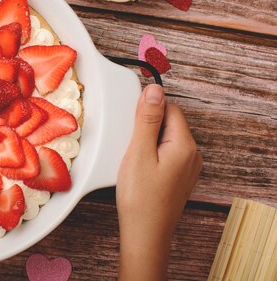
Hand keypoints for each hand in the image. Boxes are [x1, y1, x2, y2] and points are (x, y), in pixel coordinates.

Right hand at [116, 84, 201, 280]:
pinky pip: (167, 152)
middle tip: (129, 141)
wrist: (145, 233)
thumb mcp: (139, 152)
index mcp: (185, 144)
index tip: (130, 120)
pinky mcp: (179, 176)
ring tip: (133, 156)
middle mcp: (192, 154)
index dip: (148, 108)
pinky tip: (139, 166)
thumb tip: (156, 89)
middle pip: (169, 121)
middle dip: (148, 124)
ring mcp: (188, 167)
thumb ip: (148, 119)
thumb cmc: (140, 197)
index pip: (170, 107)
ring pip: (167, 137)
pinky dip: (152, 152)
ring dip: (148, 138)